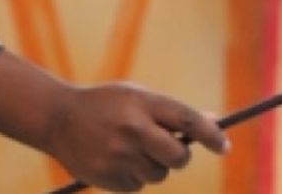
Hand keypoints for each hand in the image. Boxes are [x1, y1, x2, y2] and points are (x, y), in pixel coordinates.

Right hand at [0, 53, 228, 192]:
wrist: (58, 118)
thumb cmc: (107, 104)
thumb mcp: (139, 97)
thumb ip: (173, 112)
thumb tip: (214, 123)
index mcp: (144, 103)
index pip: (188, 121)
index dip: (211, 135)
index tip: (224, 147)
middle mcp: (132, 130)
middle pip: (179, 156)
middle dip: (182, 156)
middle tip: (173, 150)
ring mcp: (119, 156)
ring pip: (159, 174)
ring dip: (155, 166)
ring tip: (132, 149)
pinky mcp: (107, 177)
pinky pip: (138, 186)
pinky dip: (135, 177)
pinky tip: (117, 160)